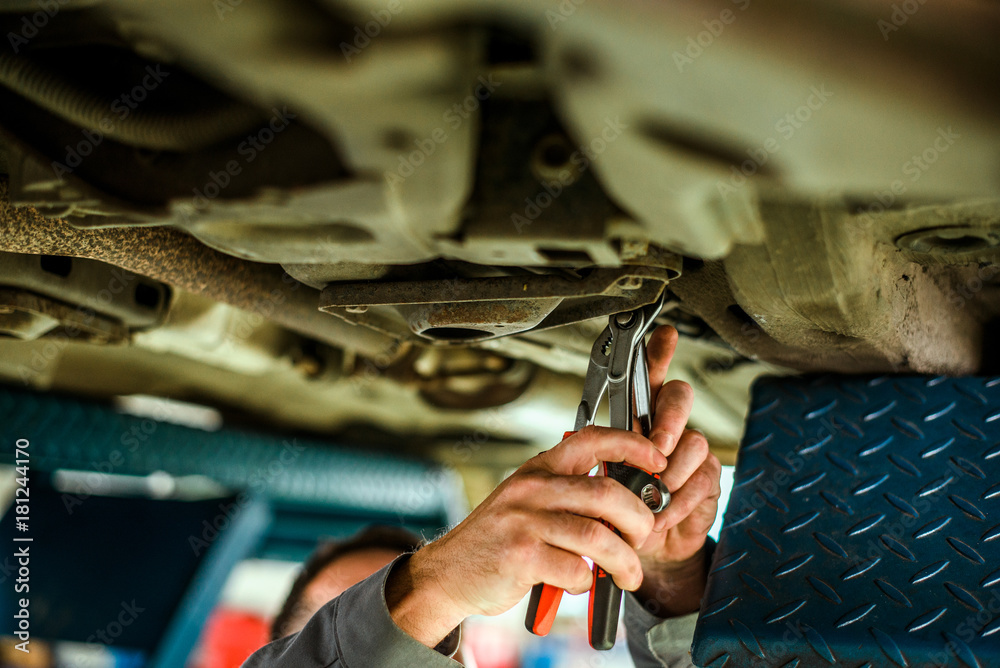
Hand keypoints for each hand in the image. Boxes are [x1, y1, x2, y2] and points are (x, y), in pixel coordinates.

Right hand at [385, 428, 665, 647]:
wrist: (450, 571)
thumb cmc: (500, 538)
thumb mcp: (528, 499)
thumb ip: (569, 492)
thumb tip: (628, 498)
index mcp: (539, 468)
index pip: (592, 439)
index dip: (632, 445)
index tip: (658, 462)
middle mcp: (532, 488)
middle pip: (608, 494)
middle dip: (639, 521)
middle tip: (643, 540)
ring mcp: (525, 521)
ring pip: (599, 537)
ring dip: (624, 562)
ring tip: (628, 576)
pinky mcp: (522, 557)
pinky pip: (576, 570)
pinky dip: (587, 582)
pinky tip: (578, 583)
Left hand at [633, 326, 722, 617]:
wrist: (645, 545)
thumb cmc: (621, 502)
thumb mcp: (604, 475)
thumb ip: (611, 456)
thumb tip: (614, 450)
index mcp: (638, 416)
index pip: (650, 376)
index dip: (659, 353)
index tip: (665, 335)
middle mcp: (668, 426)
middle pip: (680, 397)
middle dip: (669, 421)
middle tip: (656, 447)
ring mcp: (690, 451)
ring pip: (694, 442)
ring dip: (671, 473)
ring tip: (652, 496)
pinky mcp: (707, 479)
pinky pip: (701, 479)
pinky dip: (679, 501)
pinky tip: (664, 513)